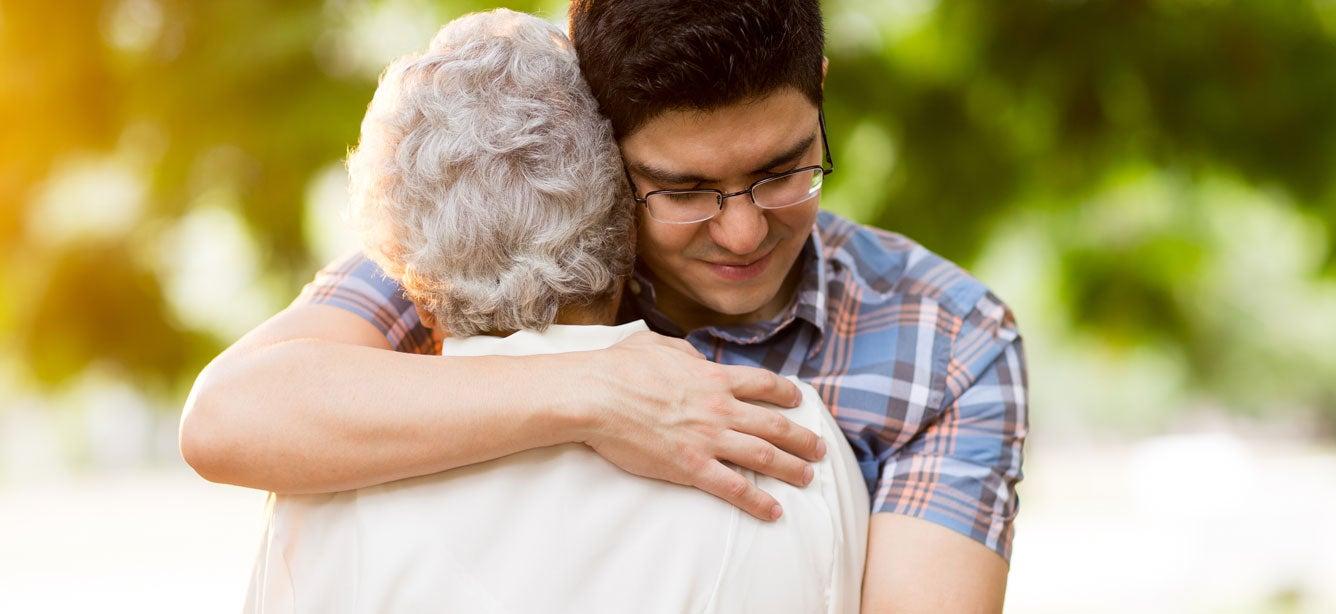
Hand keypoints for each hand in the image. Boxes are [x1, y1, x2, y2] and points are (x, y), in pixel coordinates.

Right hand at [577, 330, 827, 521]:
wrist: (598, 397)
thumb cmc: (620, 368)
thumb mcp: (658, 345)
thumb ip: (685, 353)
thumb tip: (696, 360)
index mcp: (713, 377)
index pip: (762, 384)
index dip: (785, 393)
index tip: (798, 400)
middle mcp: (720, 408)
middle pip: (775, 424)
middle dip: (802, 438)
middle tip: (819, 448)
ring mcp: (709, 439)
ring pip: (764, 456)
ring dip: (791, 468)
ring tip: (807, 477)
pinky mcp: (693, 467)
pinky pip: (735, 488)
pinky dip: (758, 501)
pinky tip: (774, 511)